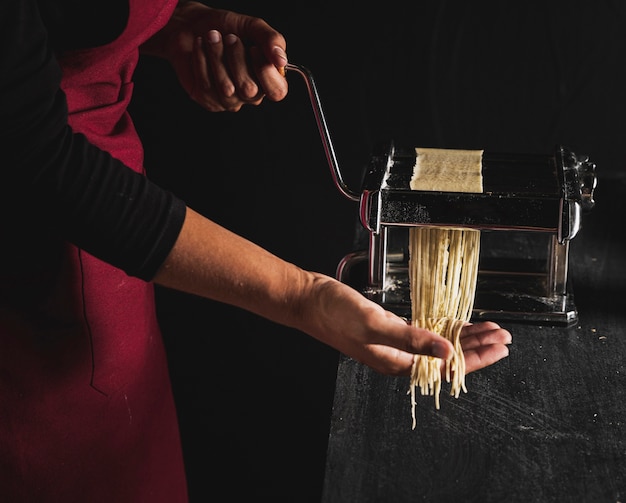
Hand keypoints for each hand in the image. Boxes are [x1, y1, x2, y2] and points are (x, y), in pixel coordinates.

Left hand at [143, 2, 287, 111]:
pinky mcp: (209, 101)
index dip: (265, 71)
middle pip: (249, 89)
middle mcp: (251, 95)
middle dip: (236, 58)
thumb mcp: (252, 26)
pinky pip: (207, 86)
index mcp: (268, 79)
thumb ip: (271, 39)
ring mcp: (230, 101)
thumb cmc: (224, 27)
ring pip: (226, 88)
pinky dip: (201, 60)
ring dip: (216, 56)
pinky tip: (200, 47)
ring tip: (212, 37)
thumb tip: (281, 60)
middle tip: (229, 38)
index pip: (277, 91)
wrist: (191, 25)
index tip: (253, 48)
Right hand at [298, 275, 510, 375]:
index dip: (477, 357)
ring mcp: (394, 342)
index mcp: (397, 362)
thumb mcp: (376, 325)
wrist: (310, 300)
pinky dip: (443, 327)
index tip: (500, 347)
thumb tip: (447, 352)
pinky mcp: (389, 328)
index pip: (447, 365)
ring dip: (464, 337)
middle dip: (478, 347)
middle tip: (504, 337)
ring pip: (439, 344)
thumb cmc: (335, 314)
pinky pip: (425, 332)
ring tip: (488, 330)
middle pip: (448, 356)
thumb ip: (412, 339)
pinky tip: (454, 323)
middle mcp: (399, 356)